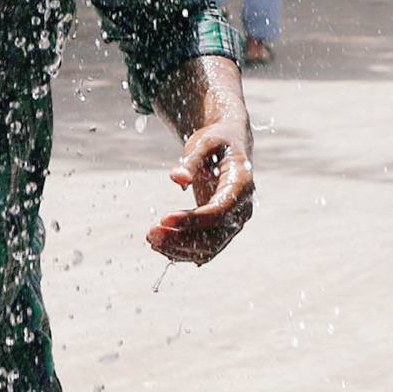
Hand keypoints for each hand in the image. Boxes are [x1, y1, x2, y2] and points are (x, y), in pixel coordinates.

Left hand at [146, 122, 254, 264]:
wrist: (228, 145)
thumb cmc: (216, 141)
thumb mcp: (204, 143)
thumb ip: (191, 161)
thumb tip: (177, 179)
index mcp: (242, 185)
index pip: (219, 211)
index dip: (192, 219)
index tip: (164, 218)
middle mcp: (242, 209)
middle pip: (214, 237)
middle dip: (181, 239)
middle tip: (150, 234)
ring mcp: (233, 223)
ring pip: (209, 249)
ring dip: (179, 249)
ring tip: (151, 238)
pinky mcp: (221, 229)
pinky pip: (205, 249)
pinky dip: (183, 251)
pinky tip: (160, 244)